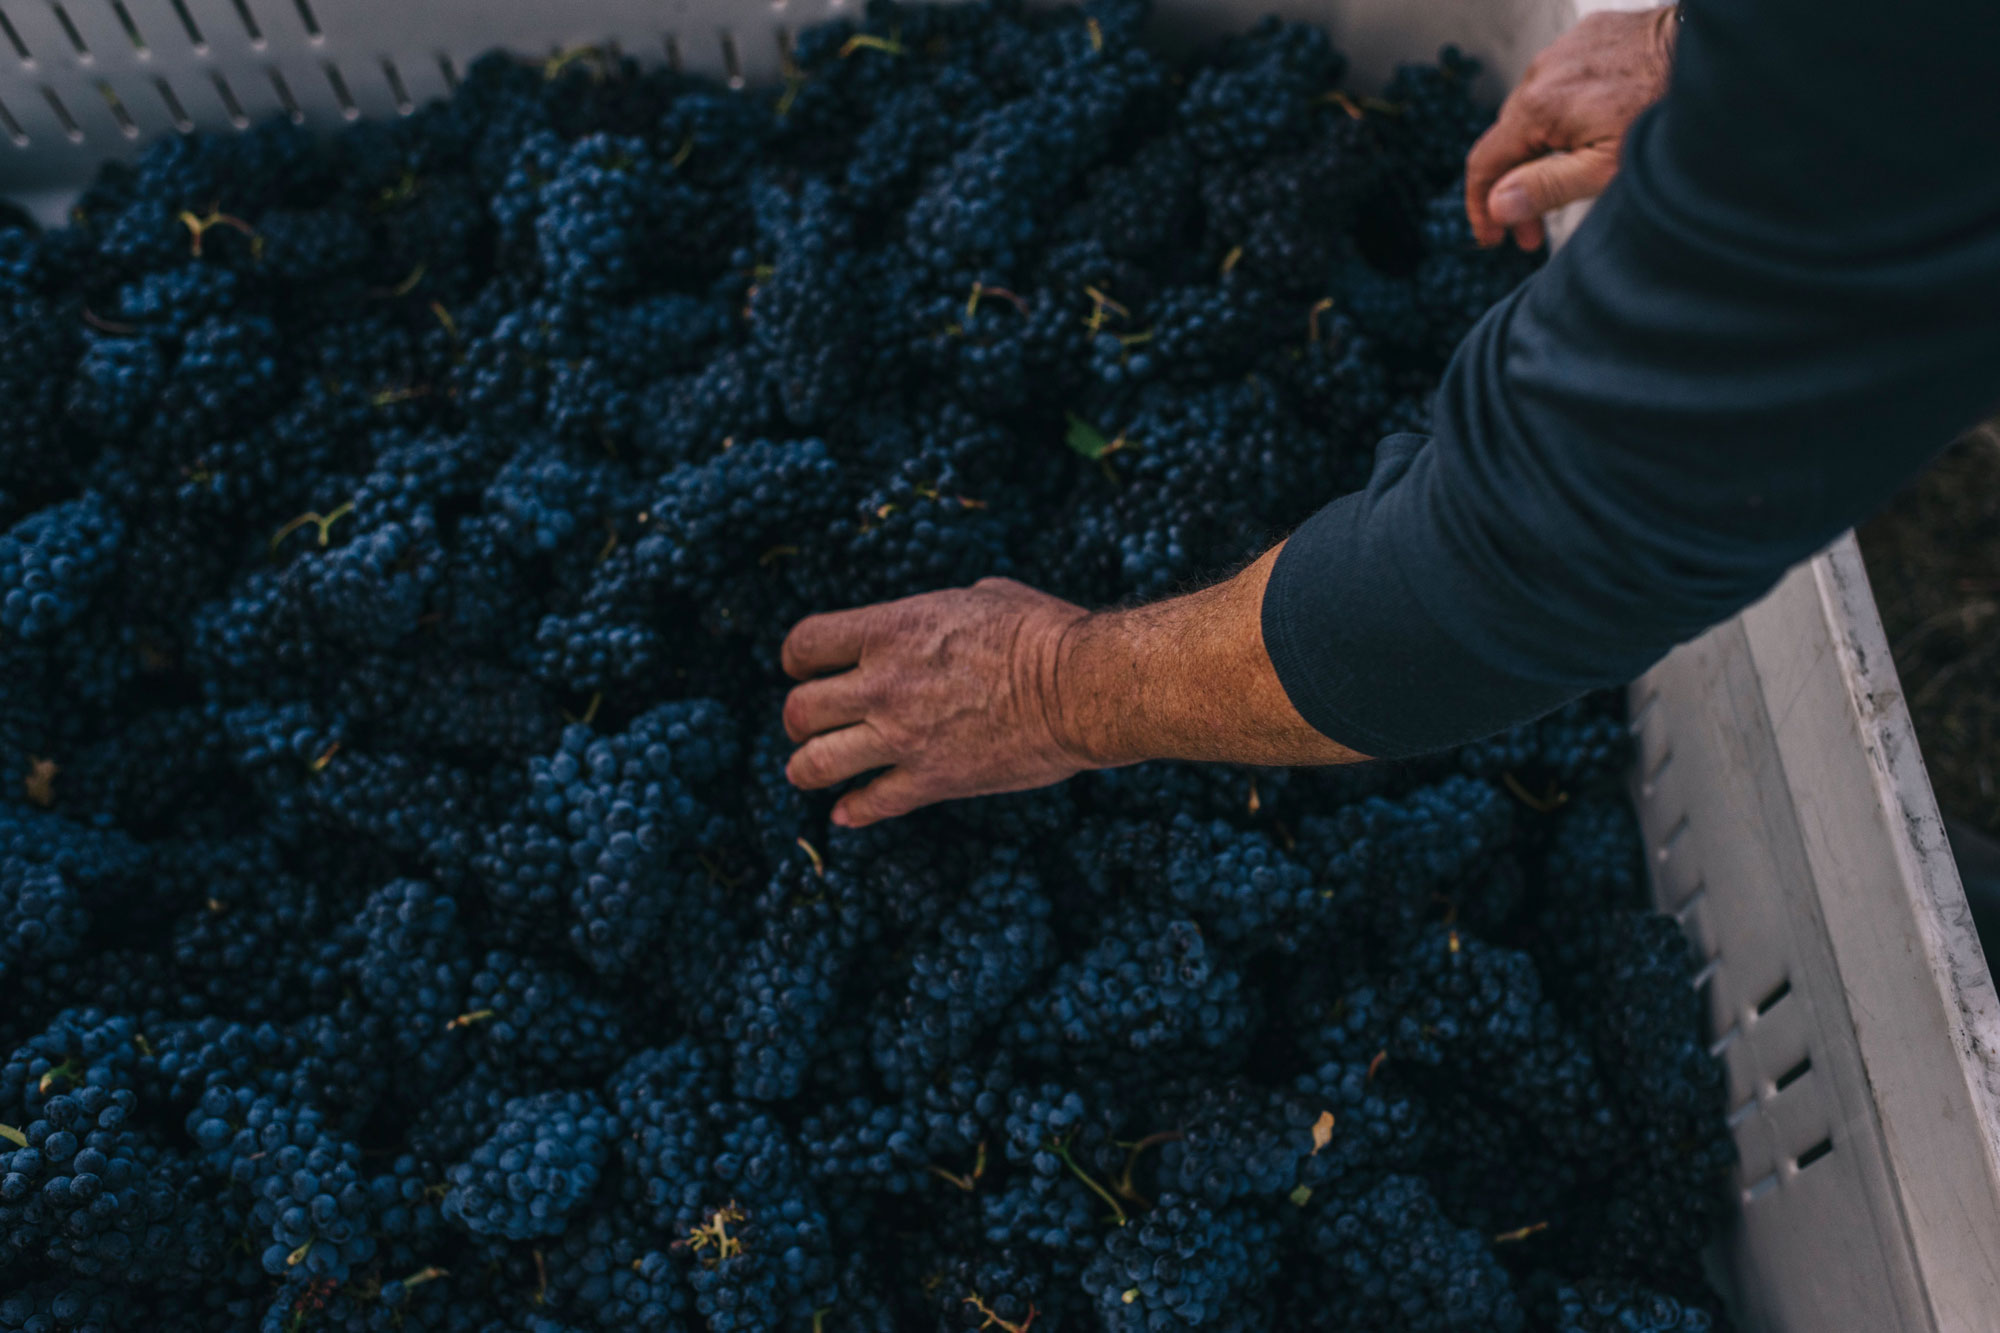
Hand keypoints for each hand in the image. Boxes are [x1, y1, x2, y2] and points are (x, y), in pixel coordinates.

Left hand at [780, 578, 1096, 827]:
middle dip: (798, 719)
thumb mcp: (983, 595)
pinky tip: (848, 812)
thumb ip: (945, 608)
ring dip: (807, 768)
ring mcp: (903, 737)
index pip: (804, 645)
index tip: (804, 668)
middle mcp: (882, 684)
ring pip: (816, 763)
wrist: (1083, 688)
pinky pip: (871, 804)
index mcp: (890, 630)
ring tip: (811, 771)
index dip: (797, 660)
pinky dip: (854, 811)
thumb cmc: (1044, 632)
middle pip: (799, 710)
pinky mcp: (932, 781)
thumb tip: (951, 610)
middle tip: (811, 724)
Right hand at [1465, 5, 1677, 249]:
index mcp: (1537, 108)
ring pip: (1534, 111)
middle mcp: (1540, 73)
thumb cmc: (1662, 115)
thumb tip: (1496, 206)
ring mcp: (1562, 50)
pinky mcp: (1587, 36)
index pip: (1484, 163)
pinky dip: (1564, 114)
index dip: (1479, 206)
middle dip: (1515, 188)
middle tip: (1534, 233)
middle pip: (1508, 140)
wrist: (1709, 52)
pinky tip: (1590, 131)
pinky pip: (1560, 82)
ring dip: (1540, 150)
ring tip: (1567, 180)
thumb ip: (1545, 187)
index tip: (1491, 238)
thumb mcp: (1604, 169)